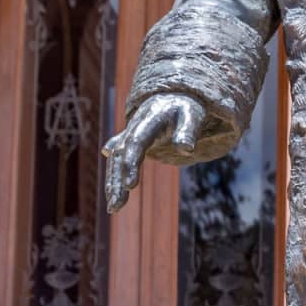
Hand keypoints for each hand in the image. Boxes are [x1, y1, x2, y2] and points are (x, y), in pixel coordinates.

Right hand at [103, 92, 211, 212]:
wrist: (174, 97)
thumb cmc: (186, 108)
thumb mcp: (192, 116)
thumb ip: (188, 132)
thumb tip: (186, 149)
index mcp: (149, 119)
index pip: (137, 141)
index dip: (131, 162)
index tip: (130, 185)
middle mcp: (134, 127)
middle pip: (121, 154)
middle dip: (117, 180)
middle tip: (116, 206)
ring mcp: (129, 134)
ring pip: (116, 160)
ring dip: (113, 184)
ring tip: (114, 209)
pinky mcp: (130, 142)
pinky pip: (118, 160)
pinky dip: (115, 176)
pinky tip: (113, 193)